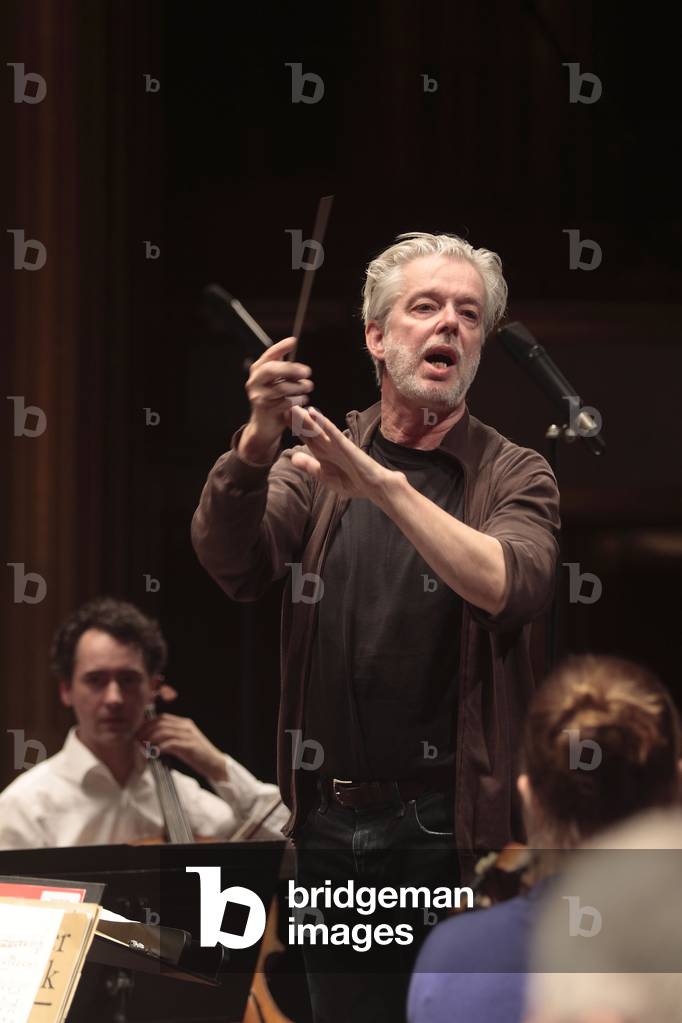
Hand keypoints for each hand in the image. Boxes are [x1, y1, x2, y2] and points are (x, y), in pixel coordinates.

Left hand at [136, 713, 227, 782]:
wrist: (214, 764)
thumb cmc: (196, 756)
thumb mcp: (182, 744)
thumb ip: (170, 739)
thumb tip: (150, 741)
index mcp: (184, 723)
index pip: (161, 718)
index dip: (147, 724)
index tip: (137, 734)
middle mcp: (186, 726)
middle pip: (161, 722)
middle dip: (146, 731)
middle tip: (137, 741)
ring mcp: (189, 735)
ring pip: (164, 732)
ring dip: (151, 739)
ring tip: (144, 748)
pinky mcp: (190, 745)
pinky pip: (171, 743)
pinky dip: (160, 747)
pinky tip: (155, 753)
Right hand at [239, 337, 314, 461]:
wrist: (264, 425)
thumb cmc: (273, 400)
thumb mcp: (275, 381)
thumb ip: (282, 366)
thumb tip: (292, 343)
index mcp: (257, 371)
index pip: (268, 355)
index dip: (280, 347)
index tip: (293, 341)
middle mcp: (254, 382)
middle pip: (271, 370)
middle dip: (291, 369)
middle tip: (307, 371)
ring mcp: (258, 397)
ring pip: (281, 387)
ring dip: (299, 387)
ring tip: (308, 387)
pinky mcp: (265, 410)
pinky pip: (285, 402)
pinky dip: (297, 400)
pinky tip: (302, 400)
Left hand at [290, 407, 397, 500]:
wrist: (374, 487)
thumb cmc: (352, 482)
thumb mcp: (325, 477)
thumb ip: (310, 467)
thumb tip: (293, 457)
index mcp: (322, 453)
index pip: (305, 438)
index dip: (293, 429)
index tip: (279, 419)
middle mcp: (328, 445)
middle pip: (309, 430)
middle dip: (297, 420)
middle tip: (283, 407)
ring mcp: (337, 444)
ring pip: (319, 428)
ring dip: (307, 418)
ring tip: (295, 407)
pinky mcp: (346, 445)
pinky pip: (333, 433)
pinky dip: (325, 424)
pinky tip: (316, 415)